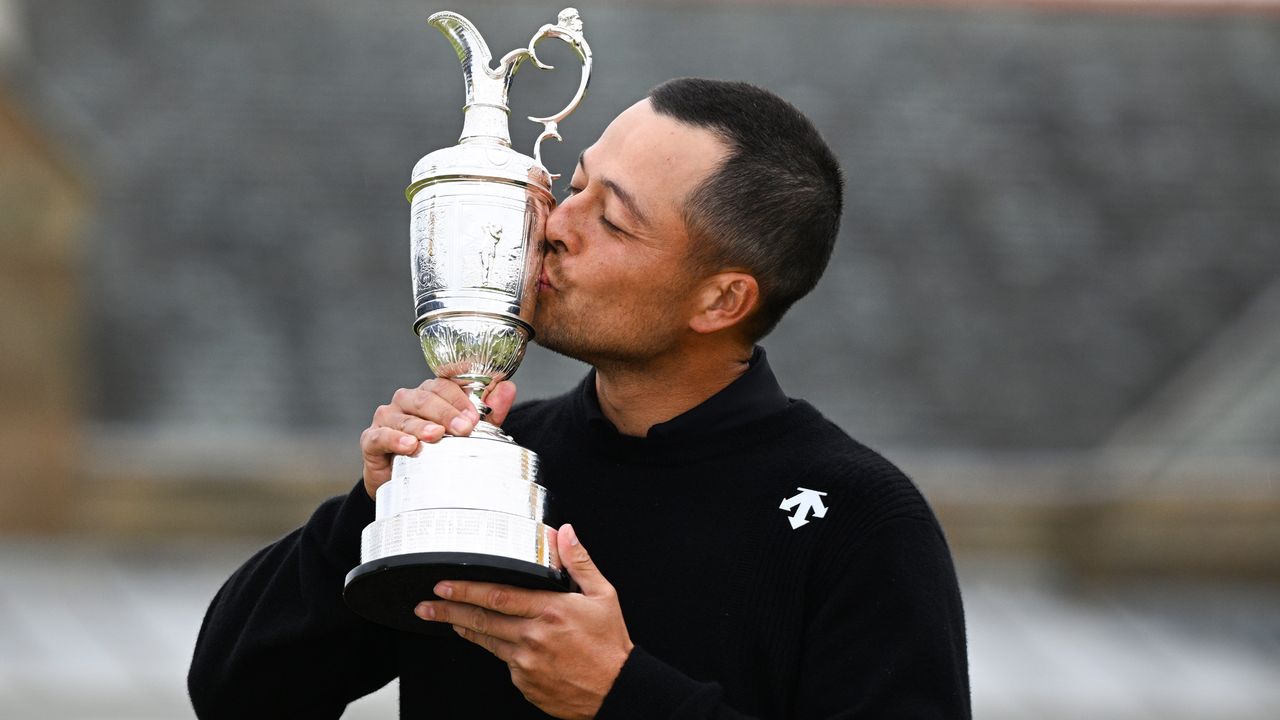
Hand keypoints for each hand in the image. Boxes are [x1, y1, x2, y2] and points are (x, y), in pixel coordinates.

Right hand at [359, 379, 517, 498]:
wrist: (403, 485)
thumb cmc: (435, 453)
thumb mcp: (466, 434)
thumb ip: (487, 412)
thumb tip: (508, 387)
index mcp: (428, 394)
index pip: (443, 384)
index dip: (460, 398)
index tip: (476, 415)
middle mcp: (406, 401)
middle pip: (425, 396)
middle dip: (447, 412)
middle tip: (464, 428)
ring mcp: (387, 418)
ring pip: (405, 415)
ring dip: (423, 425)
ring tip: (438, 436)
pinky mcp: (371, 440)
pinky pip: (381, 435)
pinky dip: (395, 439)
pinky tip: (410, 446)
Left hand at [414, 524, 633, 719]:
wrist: (615, 690)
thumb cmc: (609, 643)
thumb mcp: (603, 595)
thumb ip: (578, 562)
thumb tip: (564, 533)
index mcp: (550, 611)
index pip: (497, 596)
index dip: (466, 589)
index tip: (444, 584)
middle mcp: (533, 637)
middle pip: (481, 620)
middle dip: (449, 610)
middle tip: (426, 605)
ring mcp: (526, 662)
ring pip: (487, 641)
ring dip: (465, 629)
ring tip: (448, 619)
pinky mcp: (524, 682)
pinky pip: (505, 662)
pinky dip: (500, 649)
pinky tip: (499, 642)